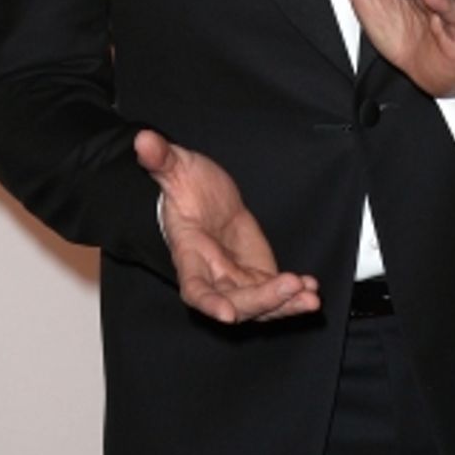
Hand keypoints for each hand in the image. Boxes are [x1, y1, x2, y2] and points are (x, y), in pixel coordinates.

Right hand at [134, 130, 320, 325]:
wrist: (206, 194)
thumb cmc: (186, 185)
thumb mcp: (176, 167)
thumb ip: (161, 158)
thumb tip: (143, 140)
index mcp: (189, 255)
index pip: (195, 288)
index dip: (210, 303)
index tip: (228, 314)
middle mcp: (213, 275)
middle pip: (237, 301)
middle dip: (264, 300)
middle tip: (291, 286)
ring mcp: (236, 279)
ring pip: (260, 304)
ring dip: (285, 305)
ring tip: (310, 298)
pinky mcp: (256, 276)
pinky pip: (276, 294)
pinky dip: (294, 295)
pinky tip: (311, 289)